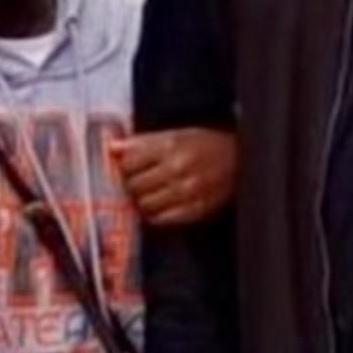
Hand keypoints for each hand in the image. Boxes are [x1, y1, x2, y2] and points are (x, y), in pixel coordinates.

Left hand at [109, 128, 236, 226]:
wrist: (241, 159)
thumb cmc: (207, 143)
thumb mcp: (175, 133)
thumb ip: (142, 141)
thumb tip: (112, 147)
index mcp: (171, 146)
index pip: (129, 162)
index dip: (124, 166)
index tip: (128, 167)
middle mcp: (177, 169)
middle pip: (134, 185)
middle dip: (131, 184)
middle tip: (137, 181)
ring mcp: (186, 192)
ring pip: (144, 205)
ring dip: (142, 201)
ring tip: (149, 193)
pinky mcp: (194, 210)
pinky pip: (161, 219)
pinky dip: (155, 214)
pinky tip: (160, 205)